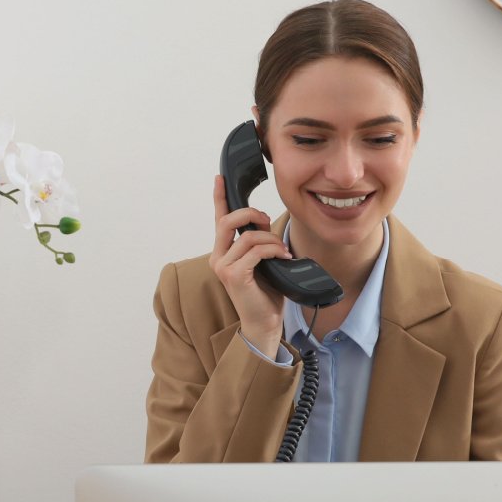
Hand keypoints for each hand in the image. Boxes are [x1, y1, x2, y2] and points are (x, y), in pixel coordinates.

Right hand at [210, 175, 287, 353]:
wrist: (264, 323)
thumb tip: (264, 224)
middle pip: (228, 220)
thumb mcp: (262, 262)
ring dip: (271, 240)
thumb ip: (257, 243)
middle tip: (268, 223)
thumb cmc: (265, 293)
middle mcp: (218, 257)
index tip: (220, 178)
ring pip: (248, 237)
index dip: (219, 197)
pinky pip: (255, 251)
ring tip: (283, 252)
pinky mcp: (234, 276)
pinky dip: (273, 251)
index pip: (219, 219)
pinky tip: (283, 258)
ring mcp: (223, 267)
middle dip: (252, 215)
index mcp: (223, 252)